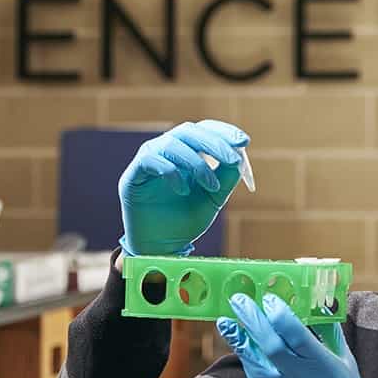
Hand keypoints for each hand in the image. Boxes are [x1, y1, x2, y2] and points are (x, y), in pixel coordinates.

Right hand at [118, 120, 248, 255]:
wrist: (161, 248)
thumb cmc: (186, 219)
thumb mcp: (213, 198)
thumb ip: (226, 177)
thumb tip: (240, 157)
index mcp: (186, 151)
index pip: (203, 130)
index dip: (223, 132)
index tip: (244, 141)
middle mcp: (166, 149)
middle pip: (189, 131)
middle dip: (215, 144)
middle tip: (233, 160)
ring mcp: (148, 159)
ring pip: (172, 143)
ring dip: (196, 163)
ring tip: (212, 186)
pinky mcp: (133, 175)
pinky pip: (151, 160)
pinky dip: (171, 172)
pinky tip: (182, 191)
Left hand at [217, 293, 377, 377]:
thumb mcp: (347, 364)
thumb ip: (330, 333)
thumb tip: (316, 304)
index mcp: (325, 367)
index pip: (296, 335)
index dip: (279, 314)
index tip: (269, 299)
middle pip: (271, 346)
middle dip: (252, 321)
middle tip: (238, 300)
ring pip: (256, 365)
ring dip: (240, 341)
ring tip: (227, 322)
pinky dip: (248, 362)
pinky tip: (240, 347)